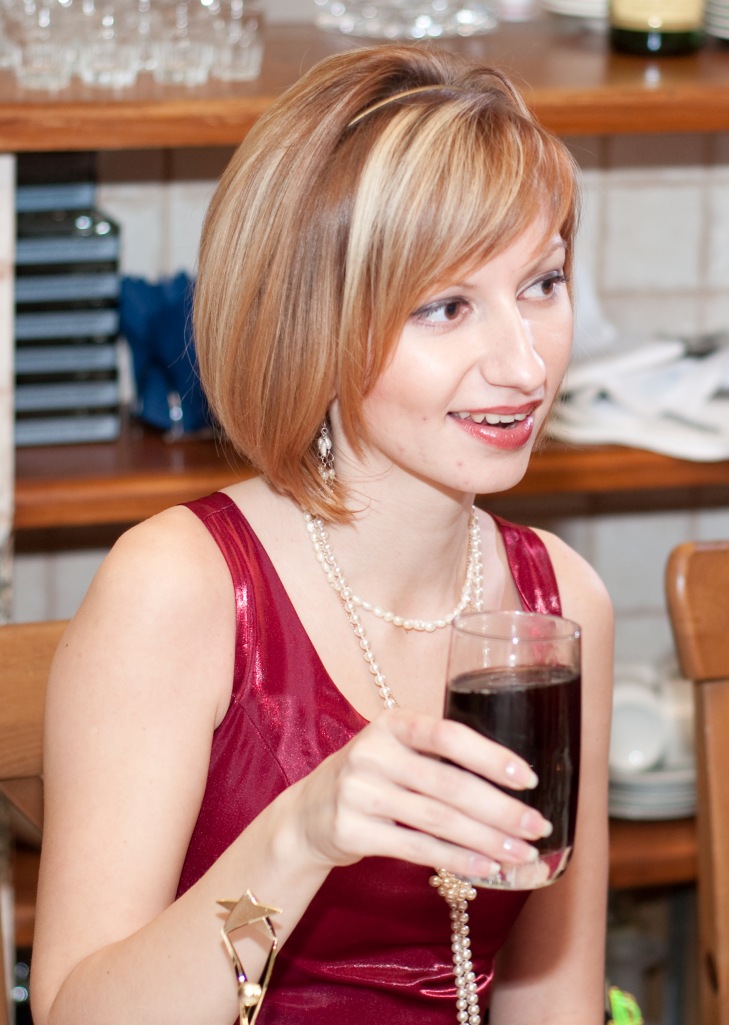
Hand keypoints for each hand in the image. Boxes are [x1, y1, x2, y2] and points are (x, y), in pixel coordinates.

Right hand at [292, 707, 552, 879]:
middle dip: (501, 809)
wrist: (308, 813)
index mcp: (392, 723)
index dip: (491, 756)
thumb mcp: (396, 750)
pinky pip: (417, 848)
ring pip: (438, 819)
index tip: (529, 777)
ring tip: (521, 853)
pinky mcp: (352, 830)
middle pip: (449, 783)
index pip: (448, 734)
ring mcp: (359, 792)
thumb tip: (512, 783)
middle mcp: (373, 752)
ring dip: (487, 839)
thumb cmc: (372, 777)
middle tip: (537, 826)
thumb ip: (439, 756)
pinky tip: (486, 867)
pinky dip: (457, 859)